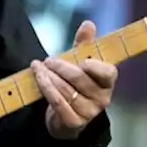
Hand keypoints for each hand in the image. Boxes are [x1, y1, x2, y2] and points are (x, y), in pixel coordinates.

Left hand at [31, 20, 117, 139]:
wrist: (64, 117)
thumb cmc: (75, 85)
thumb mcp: (80, 63)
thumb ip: (84, 44)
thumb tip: (88, 24)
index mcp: (107, 83)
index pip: (108, 73)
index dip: (96, 67)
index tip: (82, 61)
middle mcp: (102, 99)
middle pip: (79, 78)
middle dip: (60, 66)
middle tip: (48, 60)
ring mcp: (88, 112)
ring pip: (65, 89)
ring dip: (49, 76)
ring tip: (38, 67)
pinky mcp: (73, 122)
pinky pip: (57, 101)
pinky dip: (45, 87)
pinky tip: (38, 78)